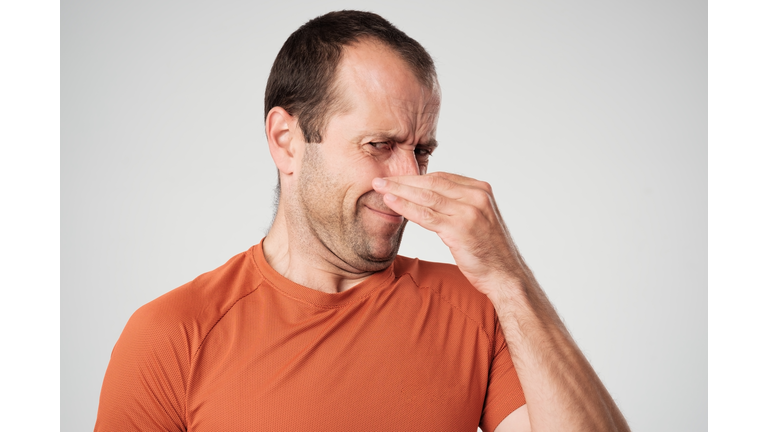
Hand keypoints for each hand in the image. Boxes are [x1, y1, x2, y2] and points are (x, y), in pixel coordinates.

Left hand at [372, 172, 525, 296]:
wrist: (506, 276)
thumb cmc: (489, 251)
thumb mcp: (478, 218)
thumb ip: (460, 204)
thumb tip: (432, 197)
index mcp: (481, 190)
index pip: (442, 177)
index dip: (416, 177)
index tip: (396, 178)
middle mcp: (476, 196)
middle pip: (432, 183)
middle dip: (403, 180)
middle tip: (380, 179)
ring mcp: (469, 212)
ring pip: (427, 197)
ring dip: (400, 191)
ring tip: (379, 188)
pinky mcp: (460, 230)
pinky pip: (426, 216)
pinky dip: (406, 208)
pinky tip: (390, 203)